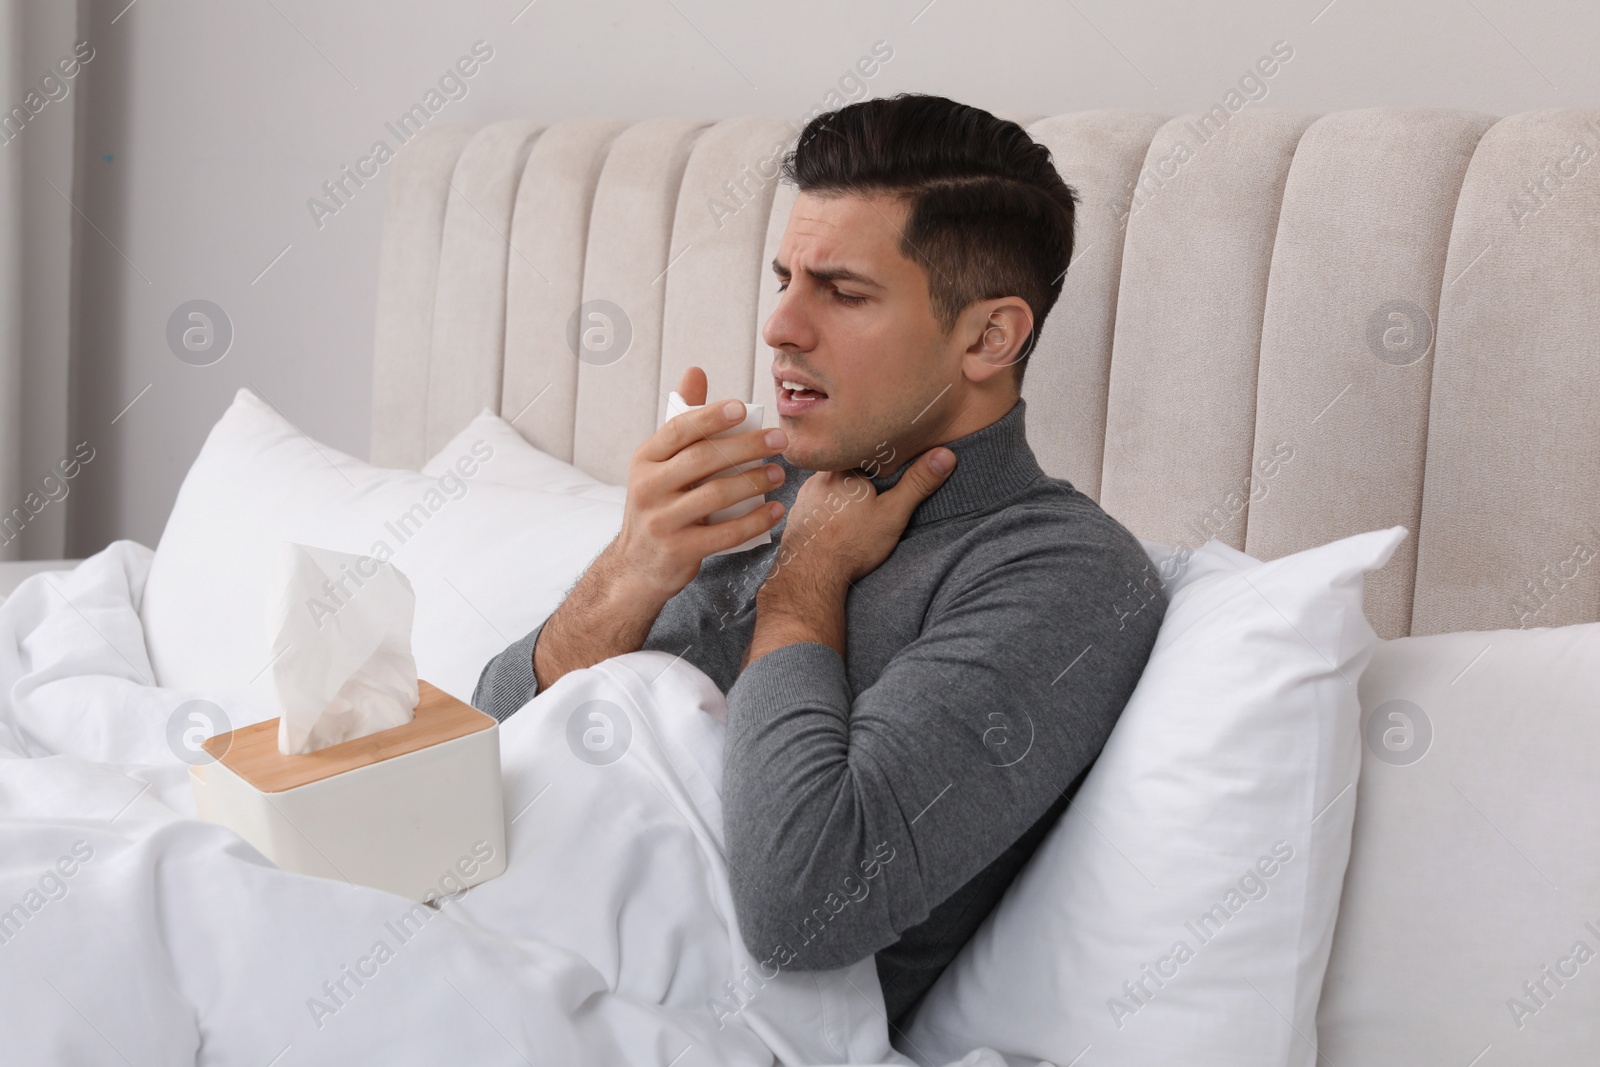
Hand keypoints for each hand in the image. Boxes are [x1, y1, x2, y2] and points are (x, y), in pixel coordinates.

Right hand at [532, 366, 785, 691]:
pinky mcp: (678, 550)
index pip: (679, 429)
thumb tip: (695, 371)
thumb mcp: (660, 463)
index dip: (711, 416)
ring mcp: (661, 521)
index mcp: (644, 459)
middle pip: (703, 460)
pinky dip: (754, 521)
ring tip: (780, 473)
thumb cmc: (659, 503)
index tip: (744, 408)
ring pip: (716, 495)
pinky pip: (725, 533)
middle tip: (780, 440)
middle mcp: (646, 487)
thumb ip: (682, 420)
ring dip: (754, 482)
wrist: (637, 566)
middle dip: (746, 447)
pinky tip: (775, 510)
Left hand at [769, 447, 956, 591]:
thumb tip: (946, 455)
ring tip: (857, 506)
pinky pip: (816, 502)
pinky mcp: (798, 514)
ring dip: (842, 491)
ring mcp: (805, 495)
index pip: (864, 448)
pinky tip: (837, 521)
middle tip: (875, 489)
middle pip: (846, 464)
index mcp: (844, 467)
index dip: (880, 455)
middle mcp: (819, 475)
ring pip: (829, 483)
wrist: (810, 574)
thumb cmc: (852, 543)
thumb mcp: (893, 512)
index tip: (891, 463)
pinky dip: (827, 507)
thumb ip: (918, 483)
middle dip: (861, 474)